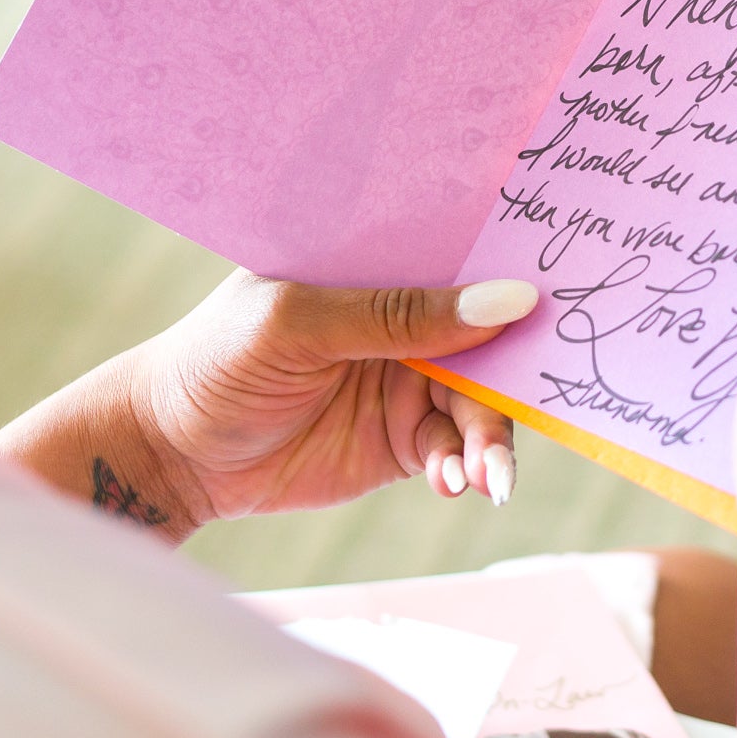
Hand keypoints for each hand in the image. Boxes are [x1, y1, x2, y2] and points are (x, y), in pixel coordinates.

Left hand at [125, 271, 540, 523]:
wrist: (171, 454)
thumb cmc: (217, 361)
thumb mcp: (301, 323)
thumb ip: (399, 314)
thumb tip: (509, 300)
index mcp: (378, 266)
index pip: (460, 253)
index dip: (512, 263)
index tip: (565, 284)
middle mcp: (404, 318)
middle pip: (488, 336)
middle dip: (521, 369)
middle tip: (542, 402)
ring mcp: (408, 380)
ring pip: (482, 401)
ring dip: (493, 438)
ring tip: (486, 476)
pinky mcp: (404, 441)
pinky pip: (457, 450)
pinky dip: (466, 466)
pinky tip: (453, 484)